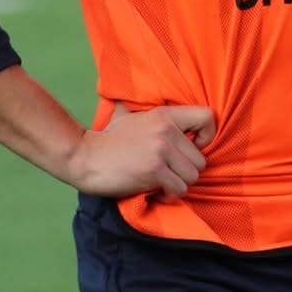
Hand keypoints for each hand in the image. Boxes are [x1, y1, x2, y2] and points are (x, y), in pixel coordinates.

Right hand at [66, 103, 214, 199]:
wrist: (84, 157)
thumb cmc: (107, 139)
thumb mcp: (128, 115)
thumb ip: (142, 109)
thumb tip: (133, 96)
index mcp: (164, 115)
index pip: (207, 117)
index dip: (206, 136)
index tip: (192, 147)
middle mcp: (166, 130)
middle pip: (201, 159)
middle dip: (187, 170)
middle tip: (170, 172)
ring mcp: (160, 151)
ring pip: (192, 176)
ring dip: (179, 184)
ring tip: (162, 182)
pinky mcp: (154, 171)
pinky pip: (178, 189)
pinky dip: (169, 195)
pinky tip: (156, 191)